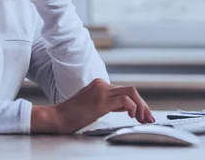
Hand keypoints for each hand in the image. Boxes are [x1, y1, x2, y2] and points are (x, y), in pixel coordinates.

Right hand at [31, 78, 154, 133]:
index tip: (144, 115)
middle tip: (149, 118)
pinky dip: (133, 108)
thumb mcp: (93, 106)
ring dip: (141, 107)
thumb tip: (126, 108)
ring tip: (144, 119)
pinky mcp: (101, 101)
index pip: (125, 90)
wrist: (56, 117)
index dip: (138, 103)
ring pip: (131, 92)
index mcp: (100, 85)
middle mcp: (102, 85)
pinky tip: (133, 116)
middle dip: (143, 105)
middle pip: (131, 90)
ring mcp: (102, 91)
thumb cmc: (71, 116)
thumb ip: (108, 103)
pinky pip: (125, 100)